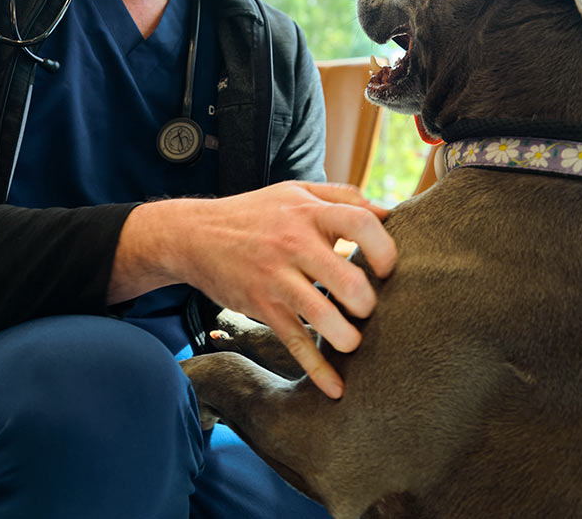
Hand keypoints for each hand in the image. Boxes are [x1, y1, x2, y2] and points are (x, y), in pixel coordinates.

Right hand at [118, 181, 395, 398]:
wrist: (193, 235)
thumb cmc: (254, 213)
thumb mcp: (295, 192)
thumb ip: (343, 197)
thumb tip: (389, 212)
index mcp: (309, 212)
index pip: (361, 223)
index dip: (384, 249)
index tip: (387, 268)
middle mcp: (294, 244)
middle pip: (348, 279)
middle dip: (367, 303)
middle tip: (368, 309)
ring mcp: (276, 278)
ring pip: (322, 315)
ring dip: (347, 337)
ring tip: (353, 341)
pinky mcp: (262, 306)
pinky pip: (294, 342)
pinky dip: (317, 370)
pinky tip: (336, 390)